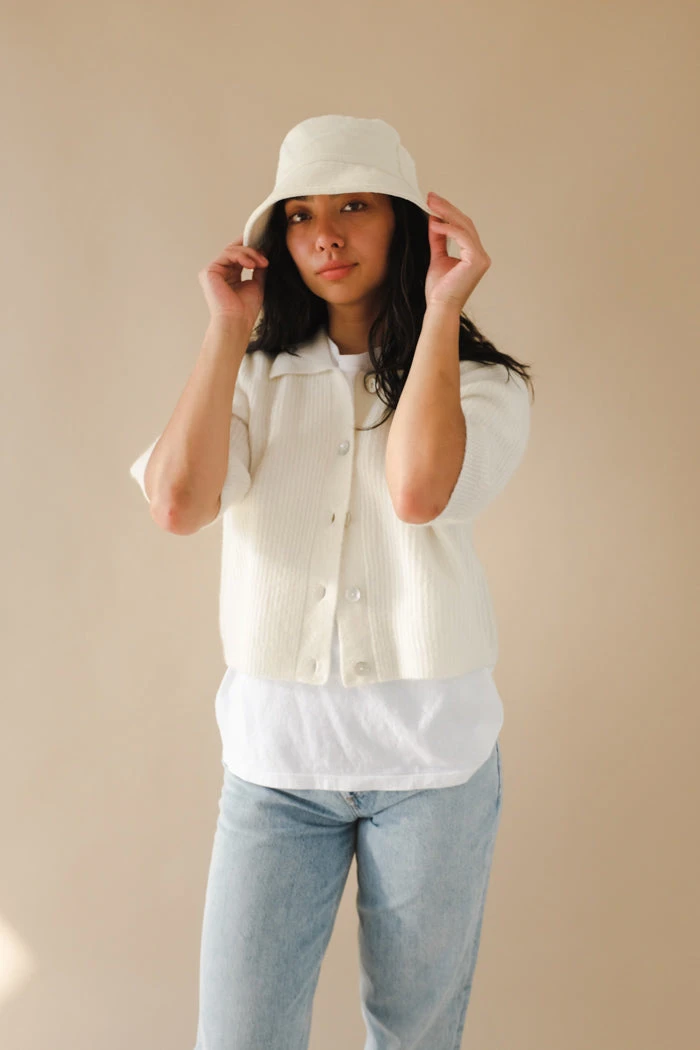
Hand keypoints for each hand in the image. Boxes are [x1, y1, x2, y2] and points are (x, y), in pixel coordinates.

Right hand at [198, 238, 268, 327]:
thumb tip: (264, 254)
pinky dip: (241, 256)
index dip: (250, 247)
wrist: (237, 322)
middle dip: (252, 250)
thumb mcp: (257, 284)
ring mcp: (212, 271)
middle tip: (265, 257)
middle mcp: (219, 272)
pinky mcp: (209, 271)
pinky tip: (252, 265)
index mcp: (229, 275)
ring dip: (250, 254)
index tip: (266, 246)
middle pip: (235, 250)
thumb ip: (258, 269)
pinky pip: (227, 255)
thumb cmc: (245, 311)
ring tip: (262, 263)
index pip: (238, 255)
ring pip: (232, 250)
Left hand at [424, 191, 490, 309]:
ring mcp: (481, 257)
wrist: (440, 307)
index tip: (432, 202)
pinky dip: (448, 228)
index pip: (463, 227)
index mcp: (474, 254)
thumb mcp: (437, 257)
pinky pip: (462, 237)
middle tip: (430, 197)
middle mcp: (481, 255)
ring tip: (430, 204)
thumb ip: (439, 239)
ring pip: (464, 227)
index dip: (448, 212)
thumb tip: (435, 219)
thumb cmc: (439, 290)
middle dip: (447, 208)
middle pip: (465, 223)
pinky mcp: (476, 260)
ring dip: (446, 213)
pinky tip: (434, 223)